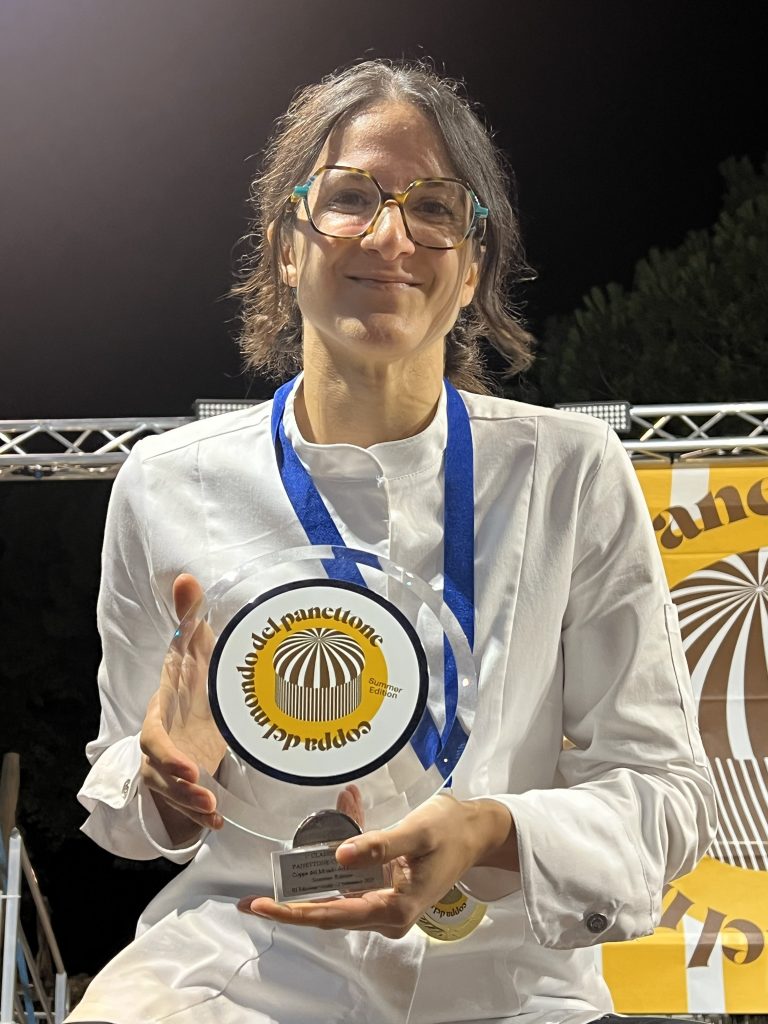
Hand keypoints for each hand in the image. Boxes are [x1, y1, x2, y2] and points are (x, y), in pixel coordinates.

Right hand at [139, 574, 226, 842]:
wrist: (186, 721)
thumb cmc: (189, 687)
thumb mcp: (192, 656)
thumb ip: (188, 620)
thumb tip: (186, 577)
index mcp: (163, 716)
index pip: (155, 736)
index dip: (167, 754)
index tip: (188, 767)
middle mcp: (162, 746)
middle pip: (160, 771)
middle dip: (177, 783)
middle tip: (200, 789)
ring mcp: (172, 769)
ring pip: (173, 792)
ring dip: (191, 803)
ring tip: (211, 809)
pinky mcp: (186, 786)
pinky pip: (187, 807)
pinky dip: (201, 816)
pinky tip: (218, 822)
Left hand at [239, 794, 514, 937]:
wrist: (477, 832)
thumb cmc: (449, 830)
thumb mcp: (415, 832)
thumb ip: (378, 844)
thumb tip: (339, 856)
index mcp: (394, 909)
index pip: (332, 915)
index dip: (293, 912)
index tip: (260, 906)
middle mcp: (387, 915)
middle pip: (329, 914)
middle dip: (292, 903)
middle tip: (252, 899)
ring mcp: (386, 905)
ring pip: (337, 897)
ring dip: (314, 878)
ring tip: (284, 866)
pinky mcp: (386, 892)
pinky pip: (352, 882)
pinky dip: (336, 862)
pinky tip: (336, 826)